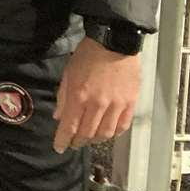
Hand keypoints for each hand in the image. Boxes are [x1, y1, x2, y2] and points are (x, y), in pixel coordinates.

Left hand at [52, 37, 140, 151]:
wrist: (114, 43)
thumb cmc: (87, 56)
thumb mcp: (68, 73)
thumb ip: (63, 97)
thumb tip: (58, 117)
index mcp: (80, 96)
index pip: (70, 126)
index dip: (63, 139)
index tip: (58, 147)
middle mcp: (99, 104)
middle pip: (88, 133)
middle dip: (78, 141)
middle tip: (73, 143)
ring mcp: (117, 105)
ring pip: (106, 133)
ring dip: (95, 140)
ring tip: (89, 140)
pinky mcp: (131, 103)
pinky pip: (123, 125)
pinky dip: (114, 133)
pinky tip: (108, 133)